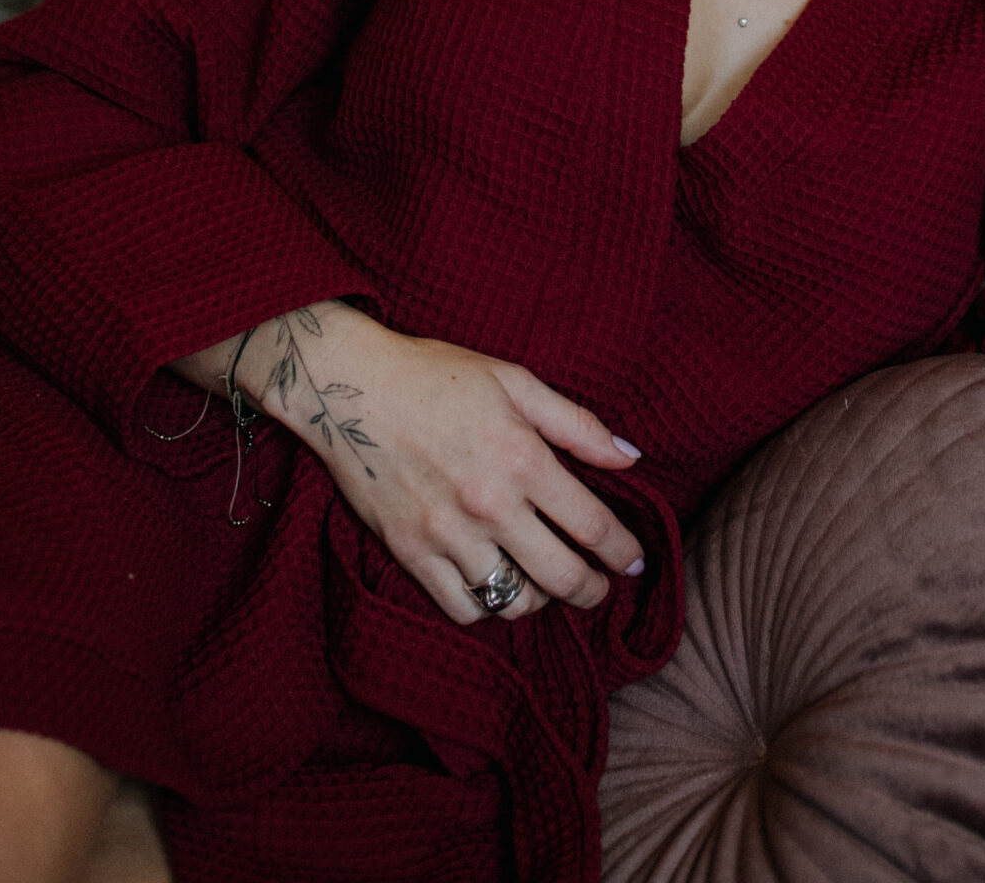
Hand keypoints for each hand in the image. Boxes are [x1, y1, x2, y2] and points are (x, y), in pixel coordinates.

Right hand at [232, 305, 645, 624]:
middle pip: (561, 577)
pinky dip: (488, 608)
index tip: (633, 562)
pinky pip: (463, 608)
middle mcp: (490, 505)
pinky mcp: (410, 553)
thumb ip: (577, 424)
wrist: (351, 388)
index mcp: (522, 458)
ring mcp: (447, 535)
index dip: (622, 551)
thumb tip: (630, 458)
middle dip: (593, 590)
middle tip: (600, 589)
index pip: (592, 525)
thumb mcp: (515, 381)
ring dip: (540, 600)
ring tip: (545, 582)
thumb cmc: (437, 376)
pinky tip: (496, 585)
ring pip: (513, 601)